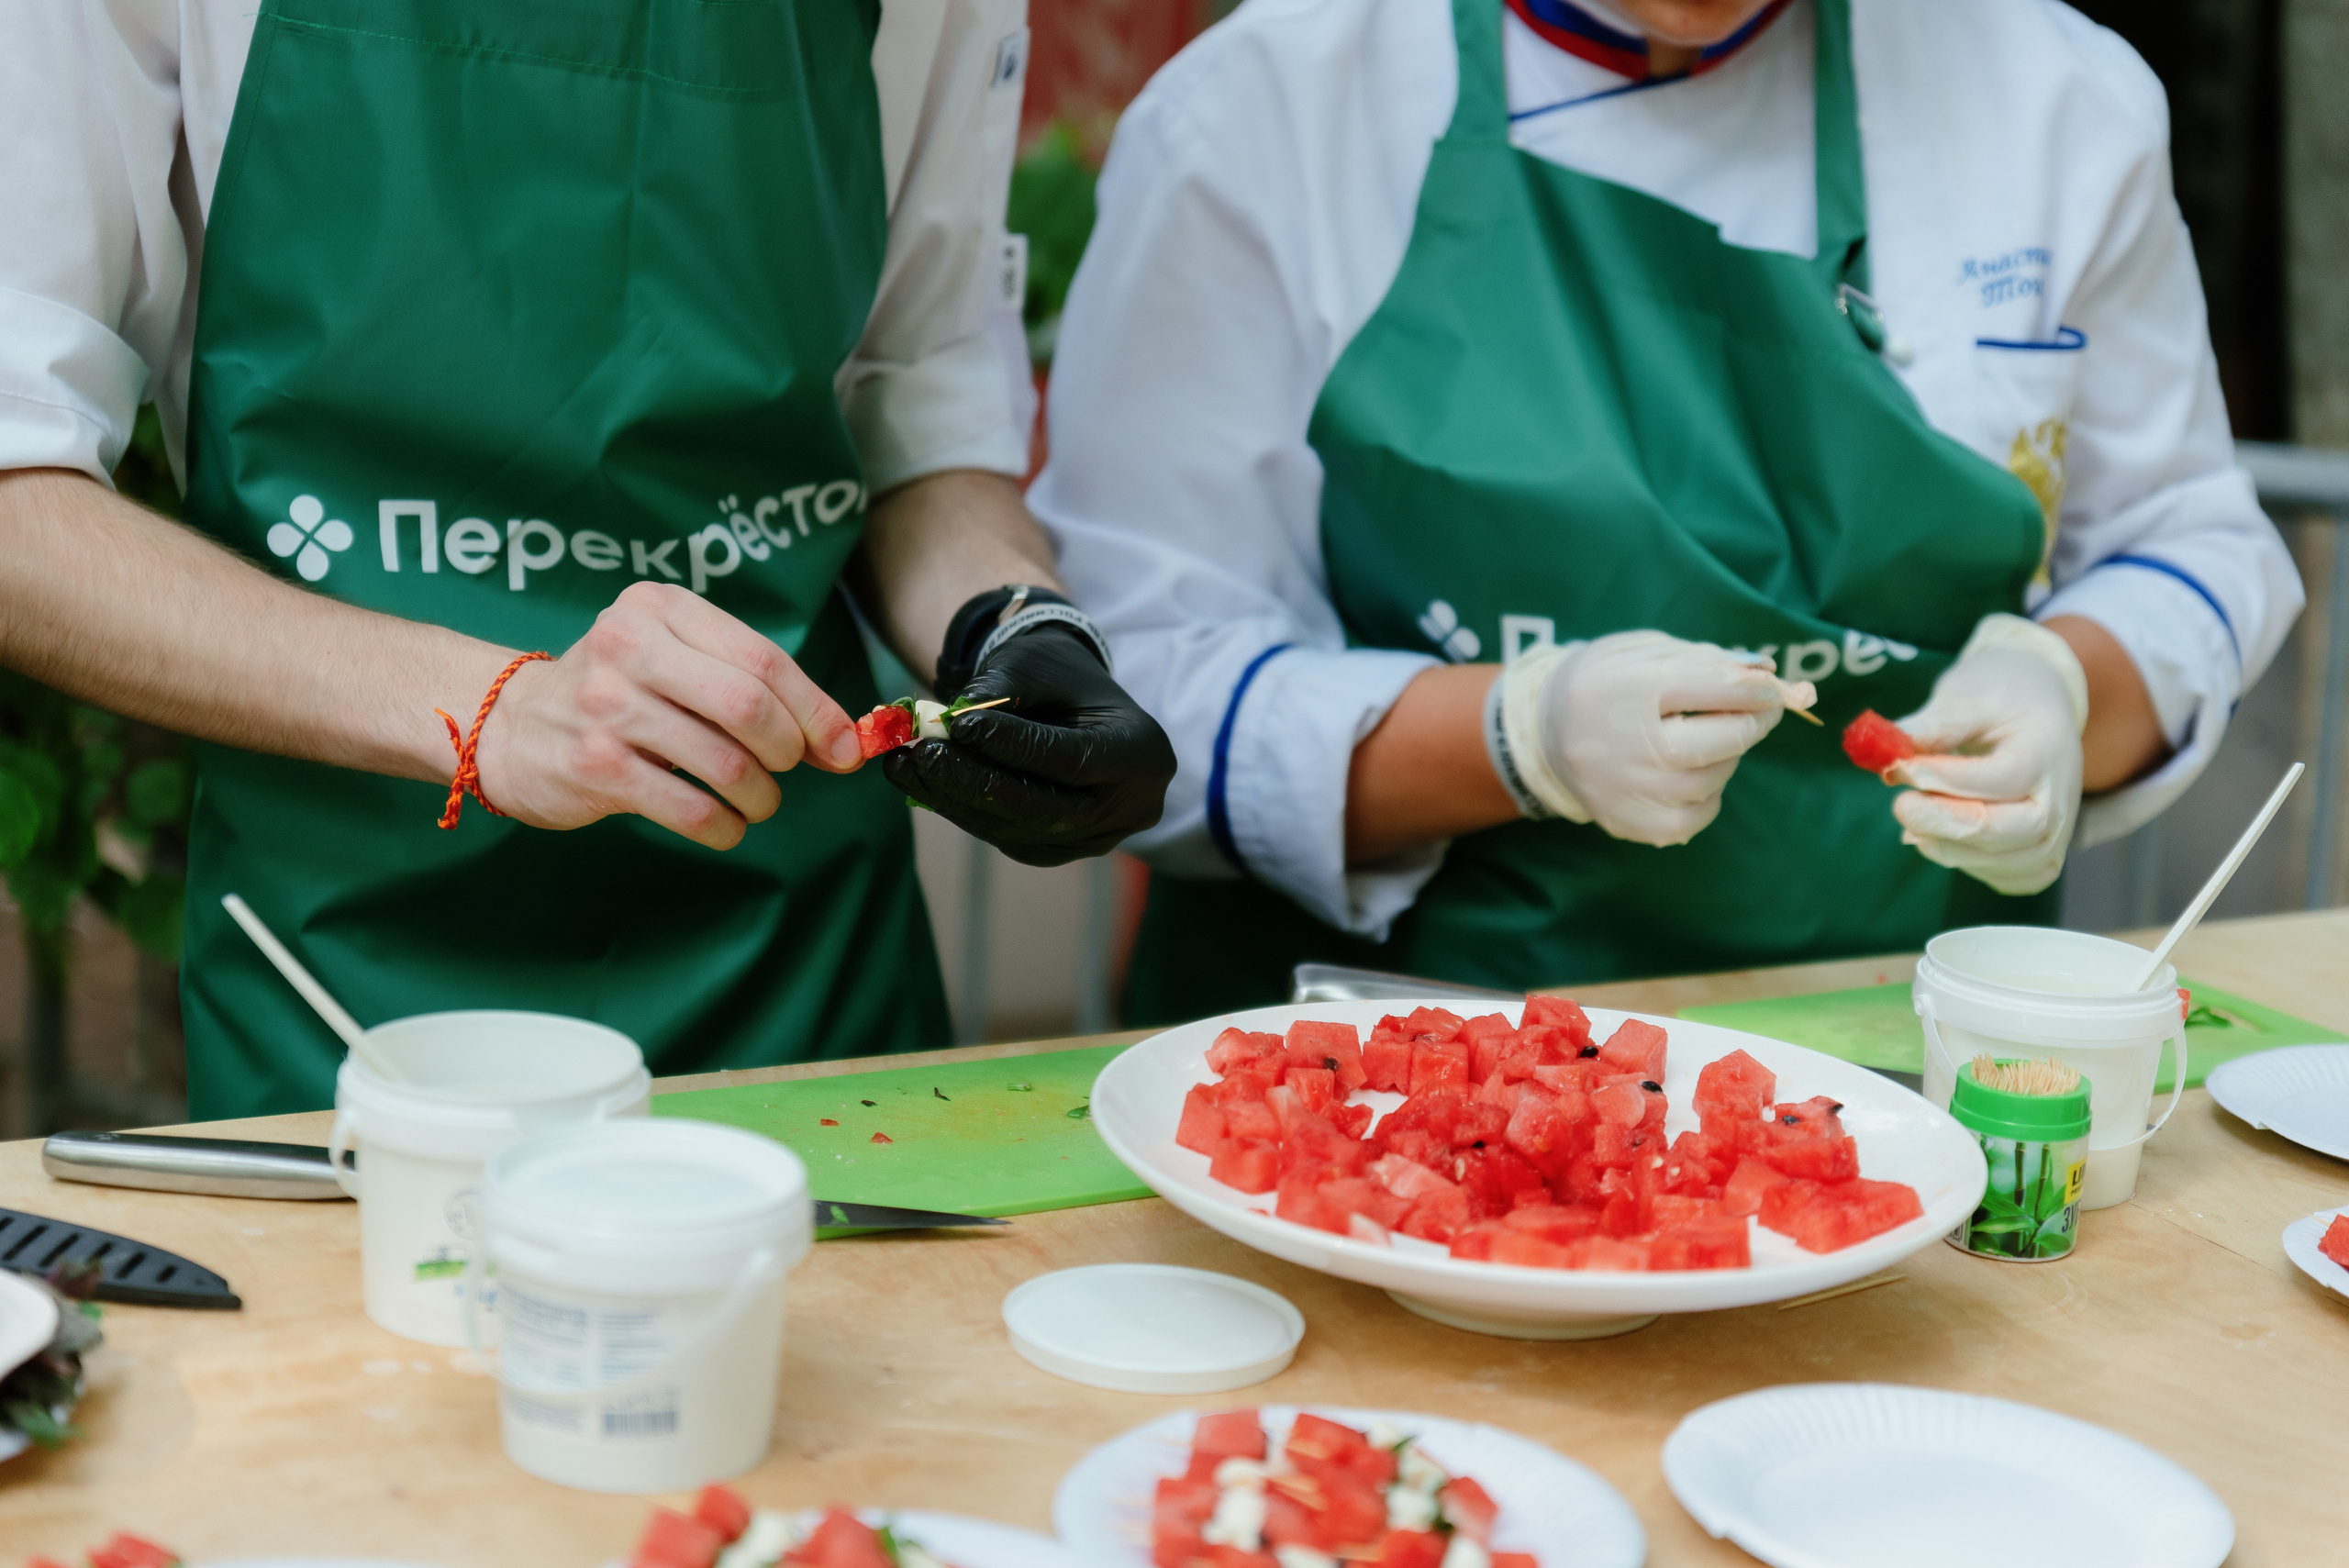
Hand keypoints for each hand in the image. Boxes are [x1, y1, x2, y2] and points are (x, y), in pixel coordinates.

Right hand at [474, 582, 860, 848]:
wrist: (510, 726)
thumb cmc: (617, 692)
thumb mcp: (676, 662)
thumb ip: (753, 687)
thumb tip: (843, 740)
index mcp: (660, 608)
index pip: (764, 659)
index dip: (817, 710)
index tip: (845, 747)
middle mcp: (628, 646)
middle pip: (750, 707)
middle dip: (789, 750)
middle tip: (787, 768)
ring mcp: (606, 707)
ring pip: (726, 763)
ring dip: (760, 795)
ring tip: (756, 800)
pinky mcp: (593, 766)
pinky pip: (690, 808)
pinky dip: (724, 826)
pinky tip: (725, 824)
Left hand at [881, 623, 1175, 865]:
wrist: (1069, 702)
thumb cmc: (1056, 674)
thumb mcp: (1034, 664)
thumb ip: (999, 692)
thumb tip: (949, 725)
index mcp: (1141, 752)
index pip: (1073, 759)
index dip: (1014, 747)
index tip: (958, 725)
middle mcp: (1131, 806)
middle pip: (1045, 809)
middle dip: (975, 783)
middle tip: (920, 756)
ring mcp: (1098, 837)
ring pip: (1019, 830)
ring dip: (955, 800)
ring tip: (904, 765)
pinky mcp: (1061, 850)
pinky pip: (1008, 837)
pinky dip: (963, 811)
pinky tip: (923, 784)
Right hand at [1503, 630, 1787, 845]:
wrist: (1540, 732)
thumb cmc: (1604, 682)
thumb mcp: (1644, 651)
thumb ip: (1707, 659)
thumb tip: (1769, 675)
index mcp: (1629, 687)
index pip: (1718, 687)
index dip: (1758, 688)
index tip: (1771, 687)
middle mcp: (1626, 743)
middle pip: (1723, 739)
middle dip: (1755, 722)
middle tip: (1763, 711)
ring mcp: (1628, 790)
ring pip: (1714, 778)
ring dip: (1727, 756)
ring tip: (1707, 739)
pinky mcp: (1631, 823)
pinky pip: (1697, 815)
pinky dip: (1707, 794)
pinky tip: (1689, 773)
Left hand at [1888, 613, 2088, 895]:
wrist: (2042, 709)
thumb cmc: (2002, 698)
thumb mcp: (1969, 695)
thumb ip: (1933, 726)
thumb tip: (1887, 753)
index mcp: (2046, 753)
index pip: (1997, 780)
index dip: (1941, 778)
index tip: (1898, 767)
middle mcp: (2060, 801)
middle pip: (2000, 830)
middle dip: (1940, 821)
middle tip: (1900, 804)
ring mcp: (2054, 836)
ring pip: (1996, 862)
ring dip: (1945, 844)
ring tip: (1912, 815)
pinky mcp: (2039, 859)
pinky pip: (2000, 877)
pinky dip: (1964, 861)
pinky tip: (1936, 835)